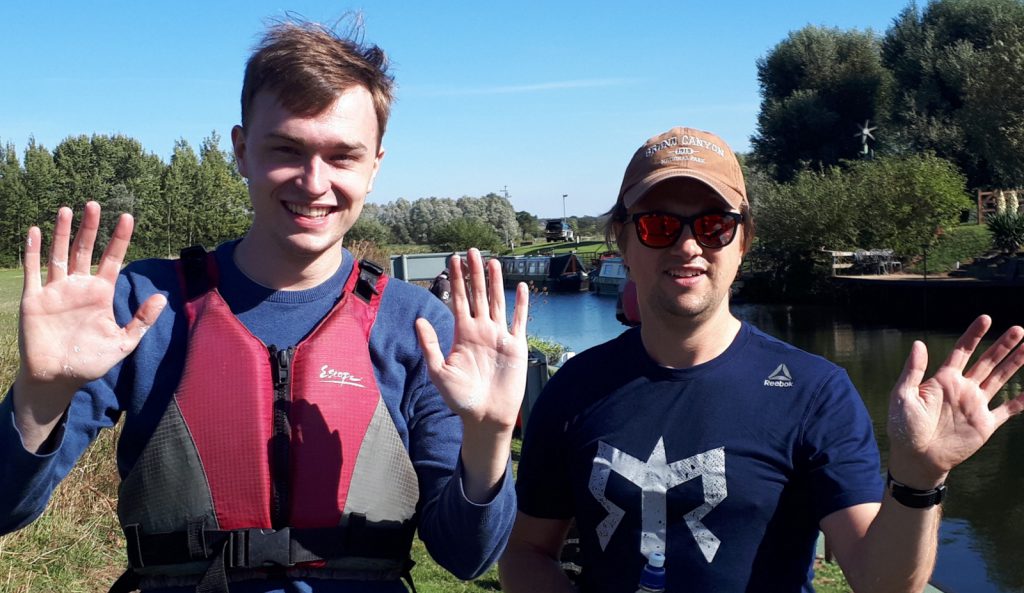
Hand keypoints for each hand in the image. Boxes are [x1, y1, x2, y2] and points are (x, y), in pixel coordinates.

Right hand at [18, 201, 165, 394]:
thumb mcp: (123, 343)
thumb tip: (162, 298)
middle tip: (95, 204)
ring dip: (62, 232)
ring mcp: (56, 291)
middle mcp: (79, 287)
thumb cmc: (91, 362)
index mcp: (101, 294)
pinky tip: (36, 231)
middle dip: (90, 228)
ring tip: (67, 210)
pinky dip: (33, 251)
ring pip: (59, 254)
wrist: (59, 377)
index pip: (112, 259)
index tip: (127, 217)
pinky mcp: (34, 299)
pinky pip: (33, 270)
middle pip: (85, 250)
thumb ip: (141, 321)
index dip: (119, 239)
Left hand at [416, 248, 528, 429]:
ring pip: (497, 302)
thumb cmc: (460, 399)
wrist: (485, 417)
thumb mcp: (438, 372)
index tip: (452, 259)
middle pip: (477, 295)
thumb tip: (419, 319)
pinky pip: (519, 320)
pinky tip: (519, 286)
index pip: (459, 300)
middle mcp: (481, 330)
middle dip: (474, 273)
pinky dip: (520, 303)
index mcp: (462, 334)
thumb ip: (430, 345)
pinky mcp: (516, 345)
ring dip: (495, 282)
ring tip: (492, 261)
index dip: (456, 279)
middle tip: (471, 250)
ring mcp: (499, 336)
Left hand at [887, 315, 1023, 486]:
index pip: (963, 351)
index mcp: (943, 379)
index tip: (986, 318)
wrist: (917, 457)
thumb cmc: (903, 427)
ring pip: (1000, 379)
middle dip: (1003, 345)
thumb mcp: (902, 395)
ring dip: (1014, 364)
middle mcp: (963, 389)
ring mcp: (975, 405)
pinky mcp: (985, 424)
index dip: (974, 335)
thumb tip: (919, 343)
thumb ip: (913, 370)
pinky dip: (1020, 402)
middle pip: (987, 362)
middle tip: (1019, 329)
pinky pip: (1007, 410)